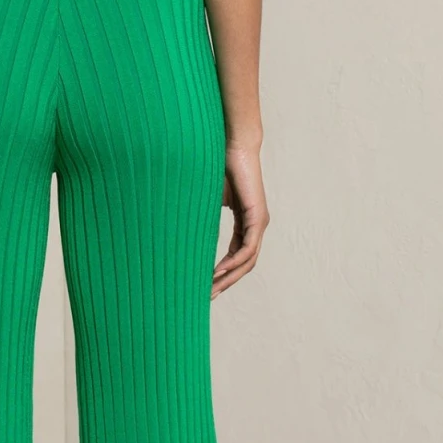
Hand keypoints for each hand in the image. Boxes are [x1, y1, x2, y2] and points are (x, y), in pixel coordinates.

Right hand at [213, 138, 266, 298]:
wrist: (233, 145)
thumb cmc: (220, 165)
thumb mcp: (209, 198)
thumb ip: (204, 216)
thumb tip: (182, 228)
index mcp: (246, 221)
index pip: (237, 254)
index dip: (223, 272)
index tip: (206, 285)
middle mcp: (256, 225)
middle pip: (244, 263)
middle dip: (226, 282)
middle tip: (208, 296)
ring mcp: (259, 222)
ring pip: (248, 260)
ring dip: (230, 277)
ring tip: (212, 289)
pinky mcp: (258, 217)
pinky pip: (247, 248)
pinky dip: (234, 262)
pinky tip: (219, 272)